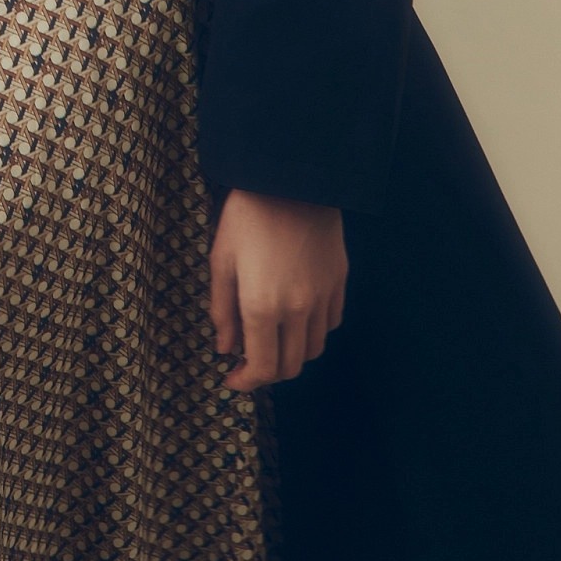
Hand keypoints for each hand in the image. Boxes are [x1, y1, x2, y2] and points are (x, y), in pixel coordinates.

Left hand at [208, 187, 346, 389]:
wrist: (290, 179)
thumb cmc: (247, 216)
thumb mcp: (221, 260)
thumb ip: (222, 310)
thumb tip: (226, 349)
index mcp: (262, 306)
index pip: (263, 368)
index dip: (247, 382)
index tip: (233, 379)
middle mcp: (298, 310)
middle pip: (291, 366)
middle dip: (268, 372)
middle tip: (249, 359)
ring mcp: (323, 297)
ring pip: (313, 349)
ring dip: (291, 354)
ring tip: (272, 337)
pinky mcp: (339, 282)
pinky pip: (330, 323)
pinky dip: (313, 331)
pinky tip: (296, 316)